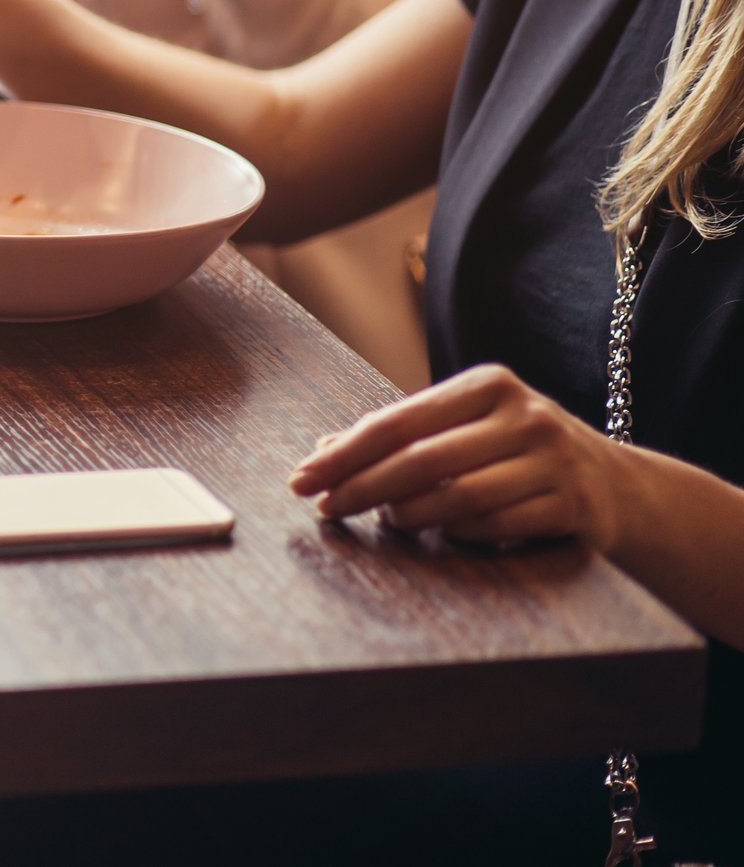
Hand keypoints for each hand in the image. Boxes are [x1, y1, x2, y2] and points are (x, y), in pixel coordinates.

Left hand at [290, 364, 629, 550]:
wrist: (619, 487)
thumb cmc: (520, 454)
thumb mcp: (467, 429)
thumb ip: (403, 435)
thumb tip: (323, 450)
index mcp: (488, 385)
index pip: (397, 420)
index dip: (344, 452)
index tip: (301, 477)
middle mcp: (524, 415)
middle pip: (422, 459)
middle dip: (362, 487)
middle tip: (324, 508)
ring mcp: (554, 460)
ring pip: (459, 495)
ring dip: (410, 514)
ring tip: (384, 520)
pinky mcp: (575, 505)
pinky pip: (499, 524)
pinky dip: (460, 534)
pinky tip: (441, 535)